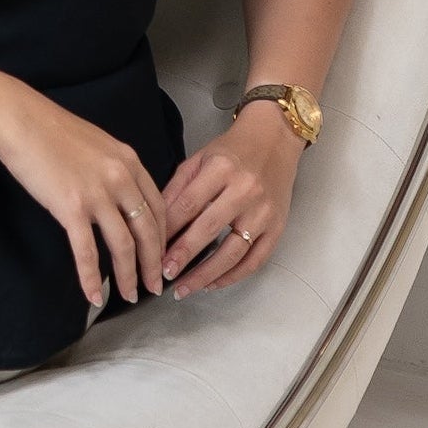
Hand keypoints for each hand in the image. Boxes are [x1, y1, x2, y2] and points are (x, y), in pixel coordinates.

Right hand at [0, 86, 166, 308]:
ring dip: (129, 276)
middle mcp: (121, 178)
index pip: (158, 207)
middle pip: (148, 231)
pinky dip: (92, 278)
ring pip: (124, 246)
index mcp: (129, 161)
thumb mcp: (96, 143)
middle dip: (154, 264)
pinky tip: (94, 296)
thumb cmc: (49, 128)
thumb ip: (113, 168)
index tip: (160, 256)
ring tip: (130, 296)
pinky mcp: (72, 207)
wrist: (19, 119)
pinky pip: (87, 252)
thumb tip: (116, 194)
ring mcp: (97, 194)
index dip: (162, 237)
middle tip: (155, 286)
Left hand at [162, 107, 304, 295]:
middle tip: (162, 274)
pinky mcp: (277, 227)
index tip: (150, 249)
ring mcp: (264, 212)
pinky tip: (213, 283)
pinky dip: (233, 276)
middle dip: (182, 256)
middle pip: (208, 230)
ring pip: (233, 252)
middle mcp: (244, 191)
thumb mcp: (199, 159)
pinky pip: (255, 260)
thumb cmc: (233, 150)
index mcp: (221, 169)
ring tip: (183, 288)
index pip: (187, 206)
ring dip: (206, 275)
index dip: (167, 231)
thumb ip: (176, 188)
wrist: (275, 139)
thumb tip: (154, 221)